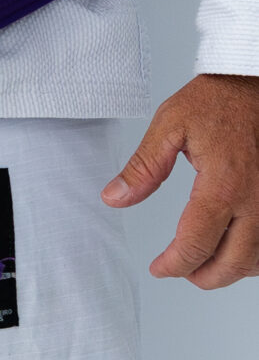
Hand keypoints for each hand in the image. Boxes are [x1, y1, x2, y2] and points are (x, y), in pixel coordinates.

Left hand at [102, 72, 258, 286]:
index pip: (196, 244)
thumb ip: (143, 167)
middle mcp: (255, 201)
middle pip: (231, 264)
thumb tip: (115, 197)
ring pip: (257, 261)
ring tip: (204, 264)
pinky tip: (235, 250)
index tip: (159, 267)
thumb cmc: (218, 99)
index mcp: (222, 185)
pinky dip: (254, 257)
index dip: (173, 265)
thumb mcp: (170, 124)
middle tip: (180, 271)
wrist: (256, 83)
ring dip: (231, 271)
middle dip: (201, 277)